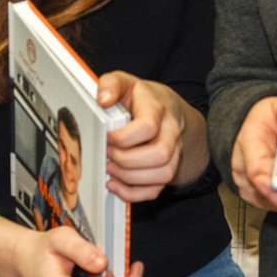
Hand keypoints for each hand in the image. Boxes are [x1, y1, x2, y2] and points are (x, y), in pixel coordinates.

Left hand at [99, 71, 188, 201]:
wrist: (166, 109)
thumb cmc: (139, 99)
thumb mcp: (125, 83)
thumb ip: (111, 84)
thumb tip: (103, 99)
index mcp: (158, 109)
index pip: (148, 127)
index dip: (123, 137)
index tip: (106, 137)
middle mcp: (171, 132)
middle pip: (160, 154)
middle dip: (126, 160)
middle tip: (107, 154)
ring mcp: (174, 152)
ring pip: (163, 174)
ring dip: (130, 177)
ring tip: (110, 169)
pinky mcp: (167, 169)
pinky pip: (156, 190)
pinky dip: (133, 193)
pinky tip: (115, 184)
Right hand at [231, 95, 276, 210]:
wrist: (260, 127)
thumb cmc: (271, 118)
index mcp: (248, 142)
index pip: (257, 168)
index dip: (274, 183)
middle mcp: (243, 169)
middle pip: (265, 194)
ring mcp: (250, 186)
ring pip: (272, 204)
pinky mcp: (259, 197)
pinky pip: (276, 206)